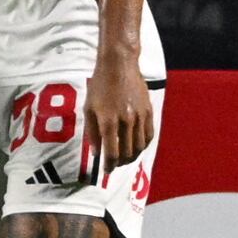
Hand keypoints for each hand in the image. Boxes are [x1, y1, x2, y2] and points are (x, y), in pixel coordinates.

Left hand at [83, 54, 153, 183]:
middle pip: (127, 153)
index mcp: (108, 121)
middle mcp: (126, 121)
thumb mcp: (89, 108)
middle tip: (114, 164)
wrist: (119, 66)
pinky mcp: (148, 112)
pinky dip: (143, 145)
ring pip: (139, 147)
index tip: (106, 170)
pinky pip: (149, 135)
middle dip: (120, 163)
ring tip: (125, 158)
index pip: (112, 153)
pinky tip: (137, 147)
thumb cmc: (100, 86)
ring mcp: (139, 117)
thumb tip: (96, 152)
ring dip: (132, 156)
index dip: (109, 165)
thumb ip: (92, 132)